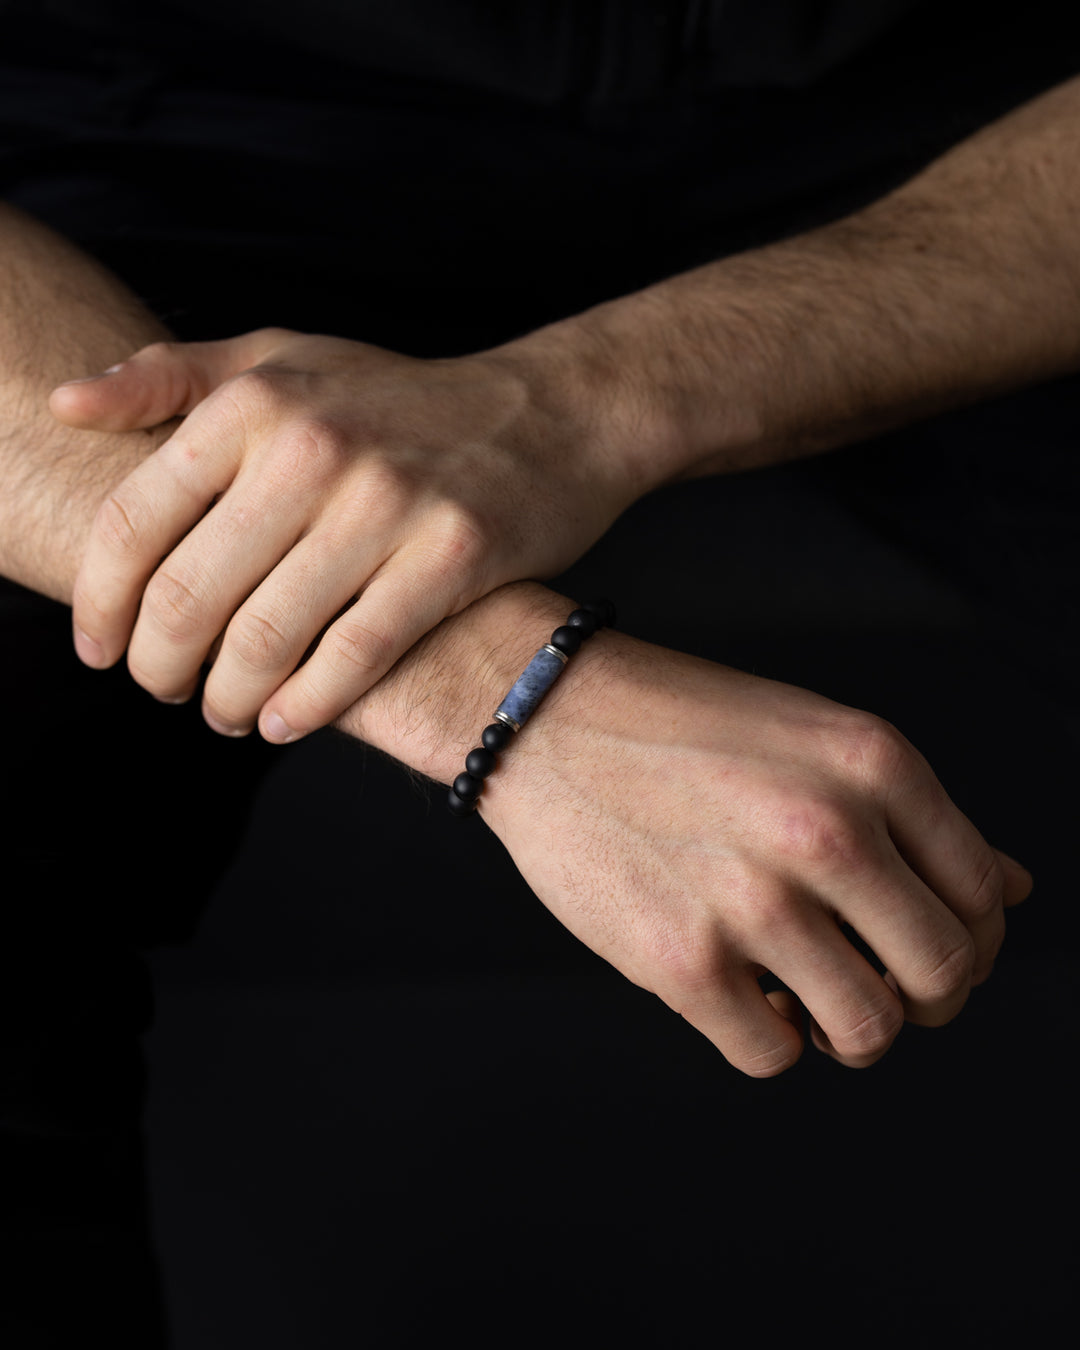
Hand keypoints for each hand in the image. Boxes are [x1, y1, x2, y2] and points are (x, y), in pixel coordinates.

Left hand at [50, 329, 639, 739]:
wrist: (545, 415)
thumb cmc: (398, 398)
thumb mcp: (283, 359)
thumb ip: (170, 377)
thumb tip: (64, 403)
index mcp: (255, 401)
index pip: (132, 521)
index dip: (99, 603)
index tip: (99, 648)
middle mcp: (313, 448)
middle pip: (188, 594)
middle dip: (160, 666)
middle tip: (165, 690)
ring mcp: (387, 504)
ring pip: (266, 638)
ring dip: (229, 699)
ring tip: (226, 713)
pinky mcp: (451, 557)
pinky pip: (355, 656)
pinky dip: (307, 706)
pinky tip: (287, 722)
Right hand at [361, 589, 1031, 1074]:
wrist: (543, 714)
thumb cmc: (682, 723)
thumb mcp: (815, 737)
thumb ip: (915, 817)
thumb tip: (1012, 892)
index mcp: (874, 764)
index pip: (984, 896)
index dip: (969, 939)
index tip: (919, 944)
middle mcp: (827, 830)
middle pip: (945, 977)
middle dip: (921, 997)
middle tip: (871, 979)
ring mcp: (753, 900)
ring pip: (869, 1034)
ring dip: (847, 1030)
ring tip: (805, 992)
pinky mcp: (680, 962)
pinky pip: (772, 1056)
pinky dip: (767, 1037)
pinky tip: (739, 991)